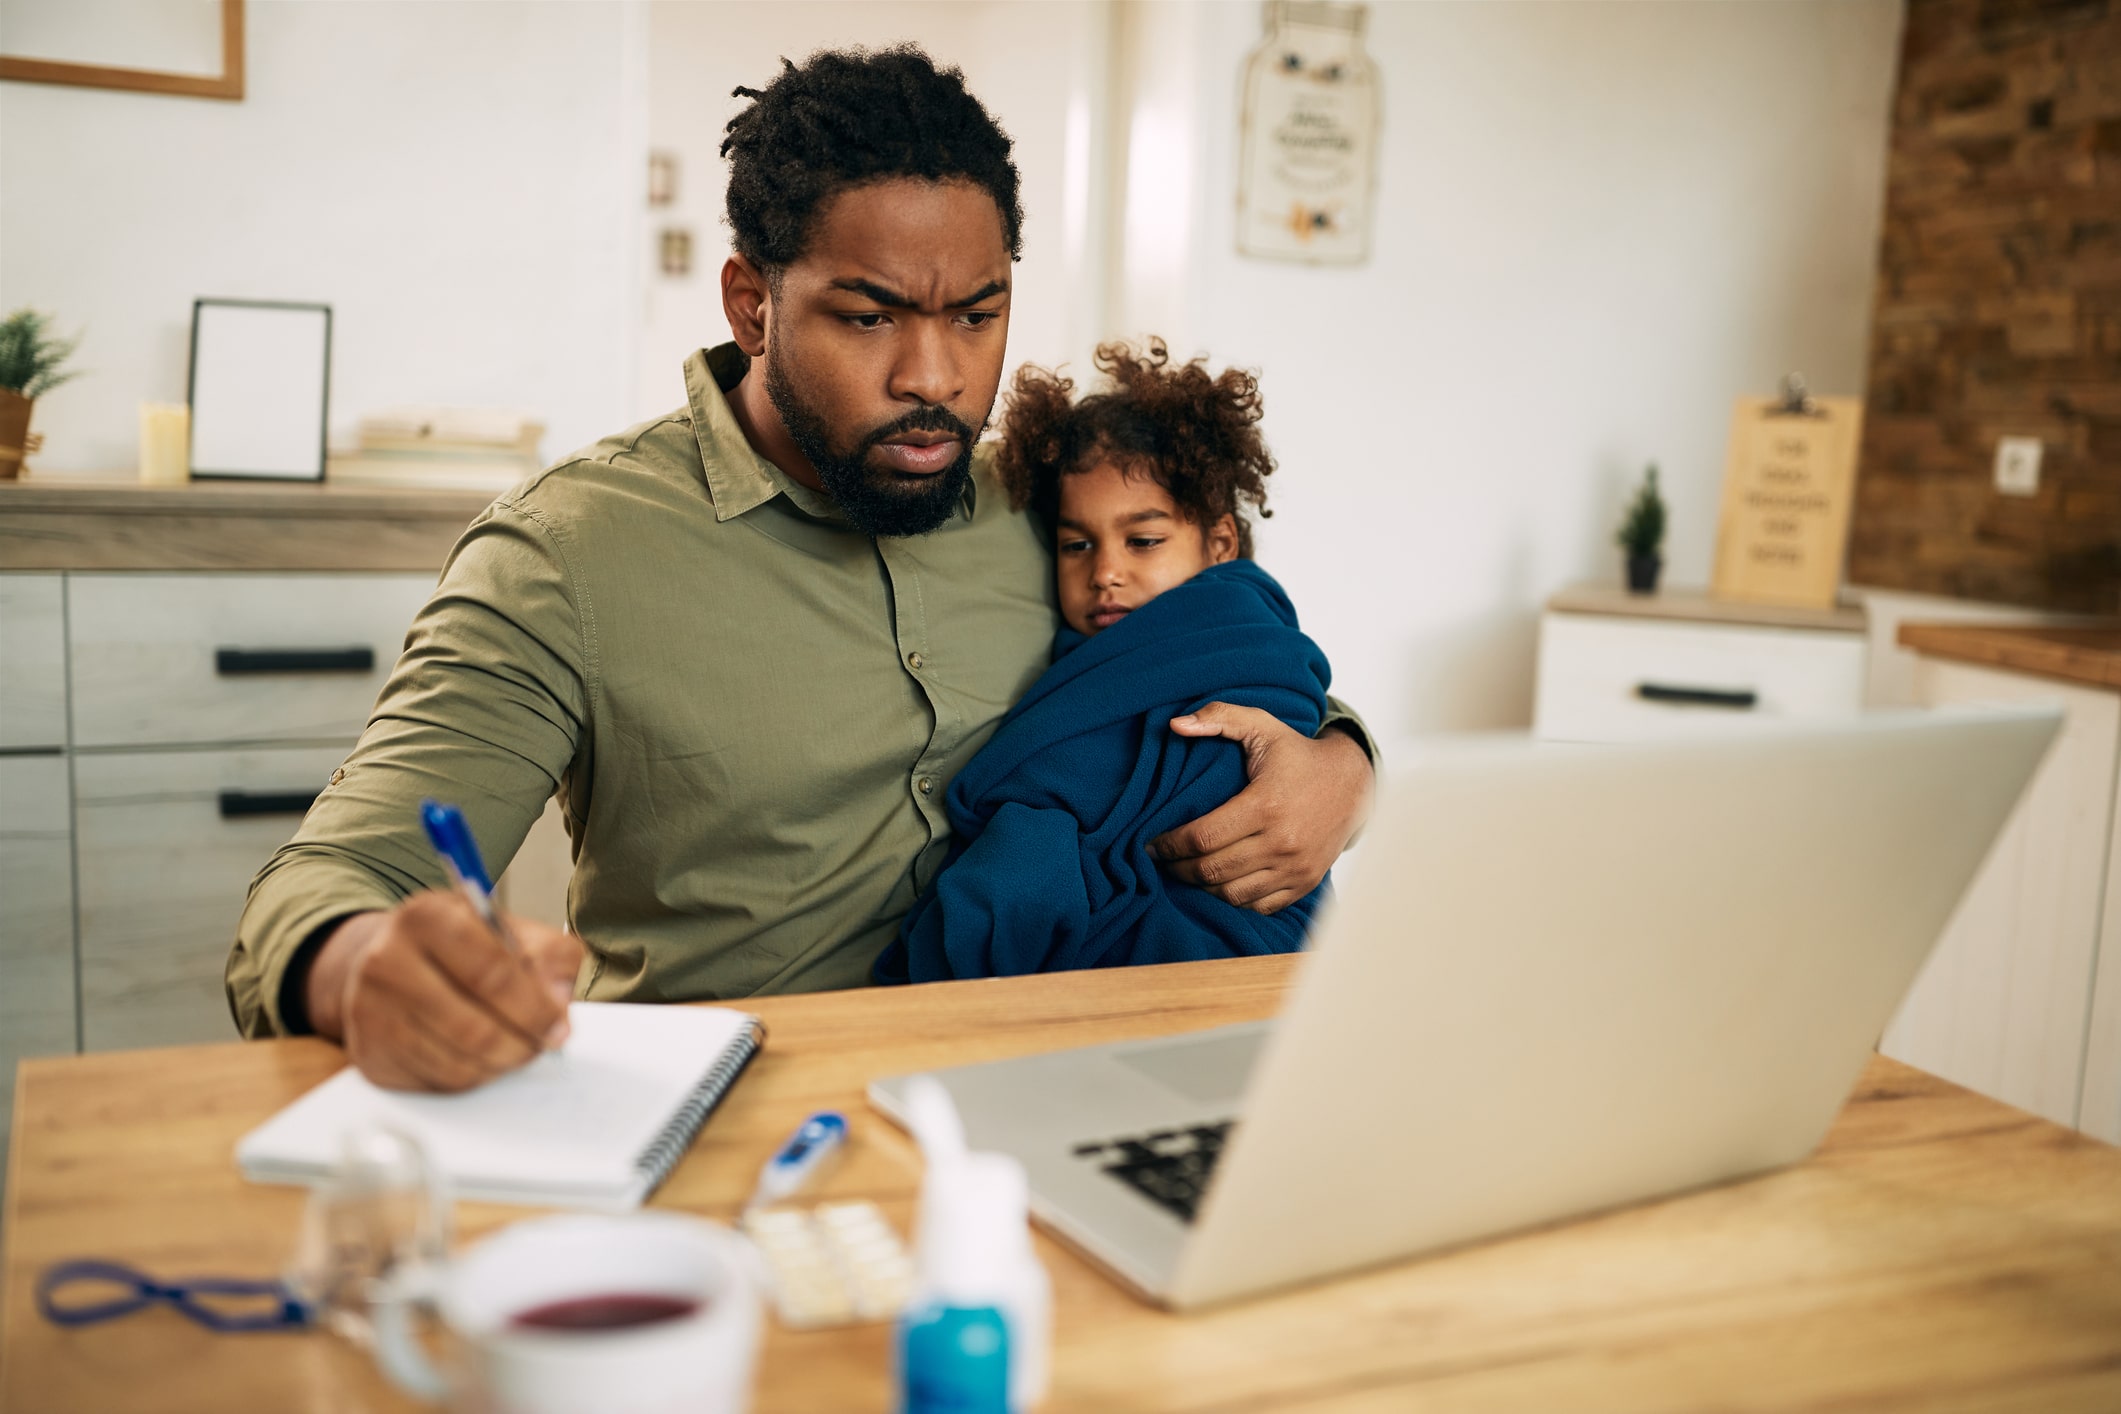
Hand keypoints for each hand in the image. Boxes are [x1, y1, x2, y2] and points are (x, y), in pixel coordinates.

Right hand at [304, 894, 581, 1092]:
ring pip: (455, 1062)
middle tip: (544, 1045)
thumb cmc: (459, 944)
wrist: (390, 958)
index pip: (490, 972)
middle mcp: (387, 961)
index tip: (559, 1027)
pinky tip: (483, 1057)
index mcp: (427, 917)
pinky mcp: (369, 1052)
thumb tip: (558, 1002)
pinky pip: (436, 1082)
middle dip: (522, 1044)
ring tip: (518, 1049)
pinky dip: (472, 1077)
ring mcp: (370, 1010)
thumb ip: (549, 956)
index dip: (534, 1008)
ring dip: (500, 1064)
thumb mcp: (508, 929)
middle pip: (472, 1027)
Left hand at [1151, 706, 1373, 914]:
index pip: (1202, 837)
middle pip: (1212, 870)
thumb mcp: (1261, 726)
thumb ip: (1219, 717)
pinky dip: (1233, 899)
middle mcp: (1282, 842)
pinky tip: (1219, 882)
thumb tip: (1174, 725)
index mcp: (1265, 805)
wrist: (1352, 785)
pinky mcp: (1304, 883)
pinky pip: (1258, 905)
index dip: (1169, 845)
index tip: (1151, 844)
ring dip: (1201, 886)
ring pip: (1231, 894)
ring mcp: (1295, 868)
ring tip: (1186, 870)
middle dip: (1178, 868)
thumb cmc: (1298, 755)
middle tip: (1163, 860)